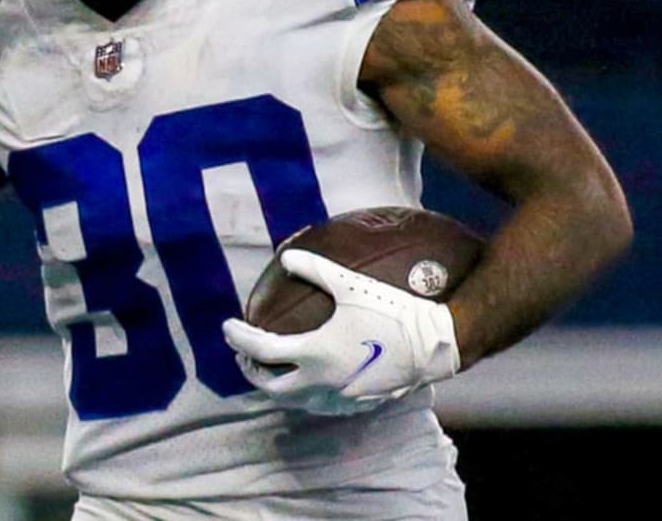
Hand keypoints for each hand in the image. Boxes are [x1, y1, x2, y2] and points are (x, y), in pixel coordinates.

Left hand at [222, 249, 459, 414]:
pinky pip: (315, 405)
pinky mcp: (353, 405)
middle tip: (244, 353)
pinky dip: (300, 393)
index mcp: (314, 353)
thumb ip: (315, 268)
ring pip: (292, 401)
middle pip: (269, 386)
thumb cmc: (392, 312)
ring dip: (274, 385)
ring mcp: (337, 399)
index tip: (227, 326)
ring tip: (269, 365)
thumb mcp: (351, 284)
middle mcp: (320, 383)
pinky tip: (305, 376)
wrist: (433, 346)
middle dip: (249, 371)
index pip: (261, 350)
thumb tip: (286, 257)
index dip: (238, 338)